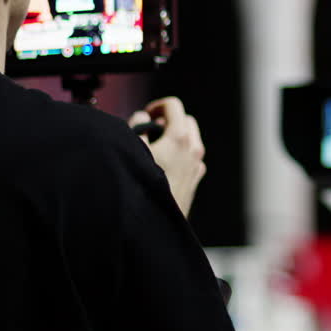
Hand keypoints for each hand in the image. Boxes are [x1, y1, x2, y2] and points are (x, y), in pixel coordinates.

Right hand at [129, 97, 204, 216]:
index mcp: (180, 138)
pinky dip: (181, 154)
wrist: (154, 224)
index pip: (174, 105)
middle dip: (169, 121)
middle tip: (151, 130)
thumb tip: (142, 117)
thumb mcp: (134, 150)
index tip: (147, 115)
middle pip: (186, 121)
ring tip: (155, 149)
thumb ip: (138, 127)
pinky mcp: (196, 179)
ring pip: (191, 140)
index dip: (157, 106)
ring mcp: (197, 165)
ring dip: (175, 138)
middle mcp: (193, 150)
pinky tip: (163, 166)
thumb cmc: (142, 187)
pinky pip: (191, 158)